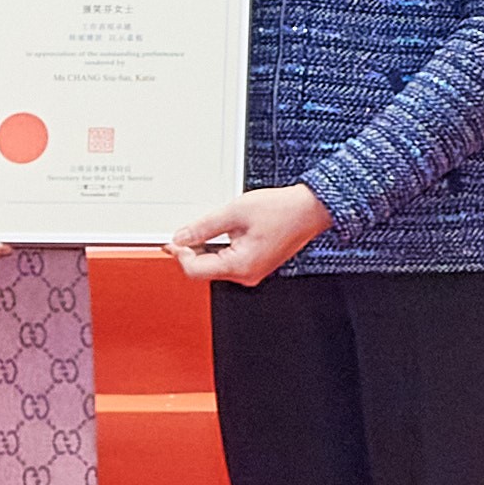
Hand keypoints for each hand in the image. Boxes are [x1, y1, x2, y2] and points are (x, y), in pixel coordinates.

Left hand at [171, 182, 331, 286]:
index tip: (174, 239)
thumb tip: (182, 237)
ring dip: (204, 248)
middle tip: (184, 230)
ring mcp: (252, 271)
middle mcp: (246, 275)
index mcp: (241, 266)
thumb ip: (204, 227)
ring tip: (205, 227)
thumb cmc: (282, 210)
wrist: (310, 209)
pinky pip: (228, 261)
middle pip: (204, 269)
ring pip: (215, 265)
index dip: (180, 253)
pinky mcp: (255, 264)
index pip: (195, 270)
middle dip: (190, 250)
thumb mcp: (235, 212)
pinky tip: (220, 232)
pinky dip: (219, 248)